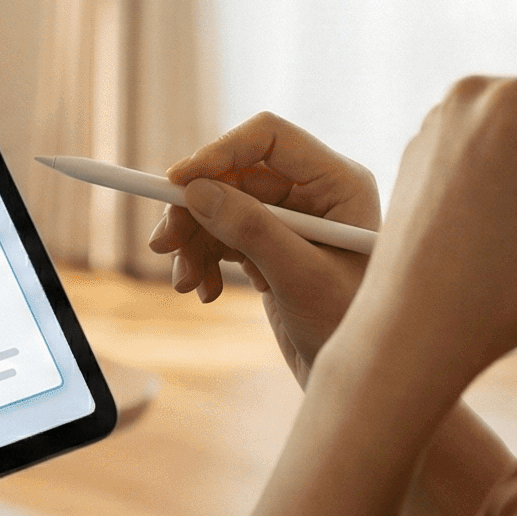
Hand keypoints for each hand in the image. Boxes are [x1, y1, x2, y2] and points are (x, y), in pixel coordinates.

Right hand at [150, 112, 376, 381]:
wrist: (354, 377)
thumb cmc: (347, 326)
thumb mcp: (301, 277)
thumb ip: (252, 230)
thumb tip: (196, 191)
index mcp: (338, 182)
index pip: (269, 137)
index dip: (219, 152)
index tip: (176, 183)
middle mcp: (315, 192)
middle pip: (234, 173)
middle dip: (195, 209)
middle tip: (162, 244)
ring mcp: (290, 219)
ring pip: (220, 204)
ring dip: (193, 241)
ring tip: (186, 283)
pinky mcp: (271, 245)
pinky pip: (222, 234)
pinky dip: (204, 259)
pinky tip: (206, 292)